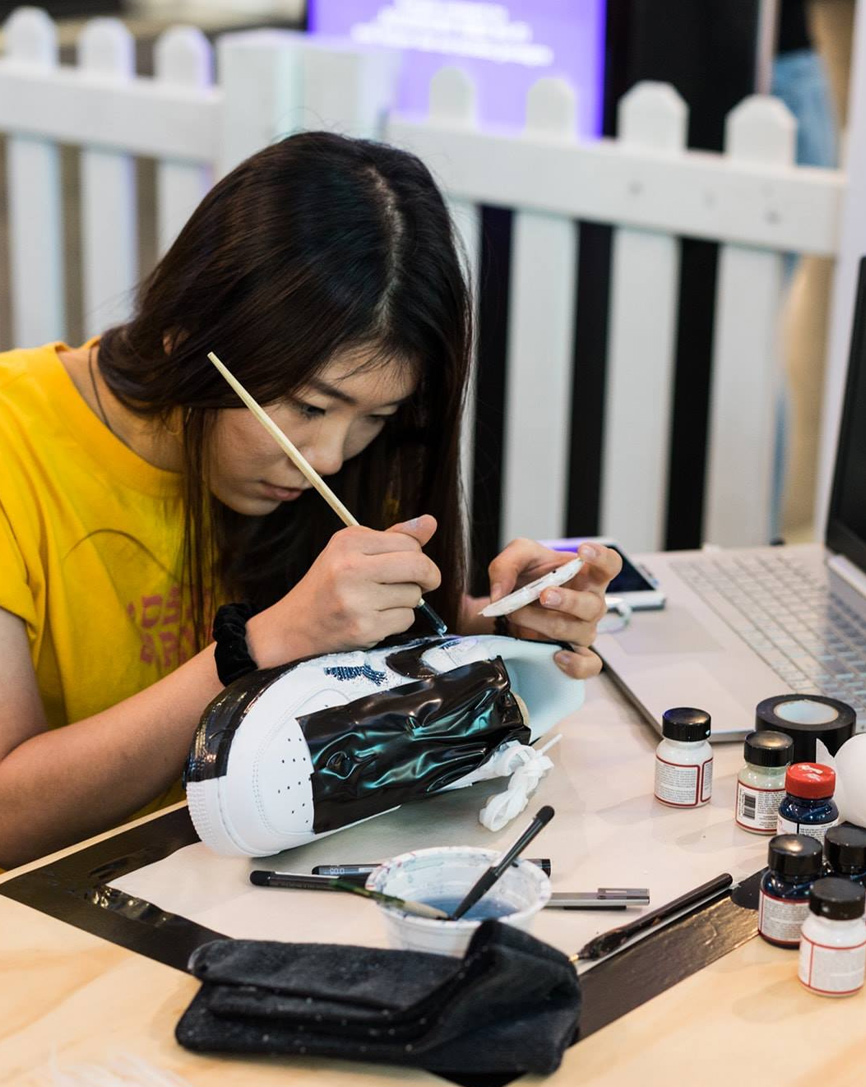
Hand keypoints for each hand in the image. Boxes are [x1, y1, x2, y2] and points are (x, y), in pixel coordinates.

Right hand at [249, 515, 440, 664]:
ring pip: (414, 596)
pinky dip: (398, 620)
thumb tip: (431, 522)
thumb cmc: (330, 584)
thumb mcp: (353, 551)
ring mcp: (357, 600)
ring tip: (382, 601)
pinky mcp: (363, 628)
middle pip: (418, 566)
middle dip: (430, 576)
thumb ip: (393, 538)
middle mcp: (351, 568)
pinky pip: (405, 619)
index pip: (408, 542)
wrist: (295, 625)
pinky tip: (376, 617)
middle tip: (427, 582)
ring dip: (407, 601)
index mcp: (349, 542)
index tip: (413, 564)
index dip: (418, 554)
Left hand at [487, 540, 621, 678]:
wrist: (512, 604)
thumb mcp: (515, 558)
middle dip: (568, 600)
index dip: (602, 557)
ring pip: (578, 631)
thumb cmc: (528, 576)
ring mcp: (584, 629)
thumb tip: (501, 592)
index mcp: (587, 574)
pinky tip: (556, 656)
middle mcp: (591, 602)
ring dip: (544, 623)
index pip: (610, 564)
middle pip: (594, 605)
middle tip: (543, 594)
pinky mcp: (575, 652)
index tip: (583, 551)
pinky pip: (588, 665)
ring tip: (518, 613)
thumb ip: (507, 564)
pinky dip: (576, 665)